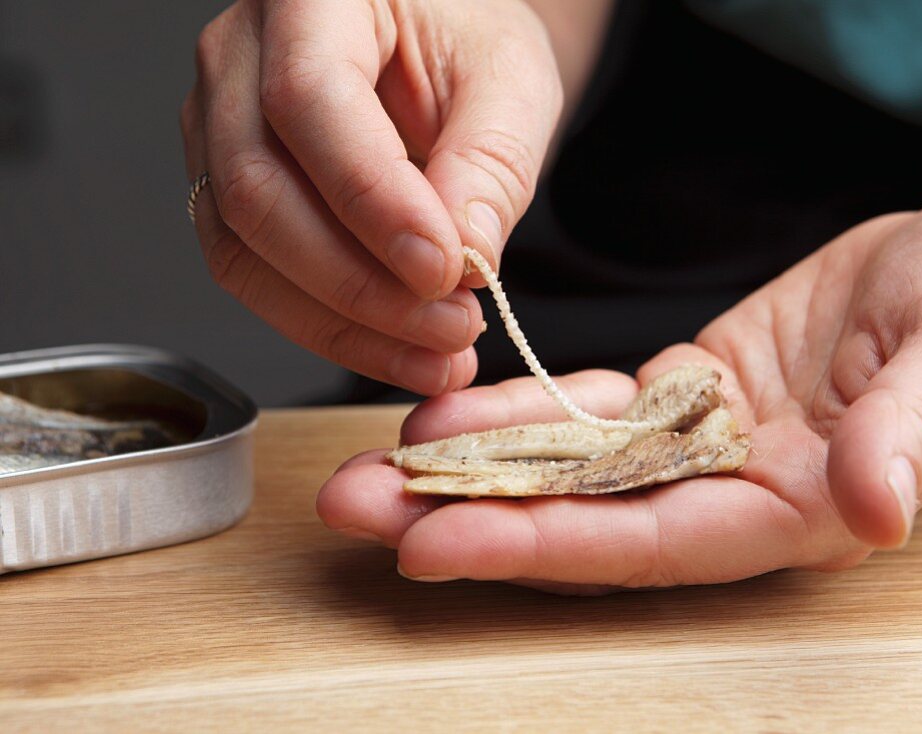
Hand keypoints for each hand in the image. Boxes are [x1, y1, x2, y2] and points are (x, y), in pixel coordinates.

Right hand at [180, 0, 561, 393]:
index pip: (311, 103)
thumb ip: (491, 163)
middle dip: (362, 286)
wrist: (435, 45)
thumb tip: (465, 257)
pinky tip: (396, 347)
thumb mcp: (509, 81)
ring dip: (344, 324)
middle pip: (260, 191)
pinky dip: (327, 325)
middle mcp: (238, 57)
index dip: (374, 201)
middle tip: (453, 327)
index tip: (446, 270)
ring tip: (436, 356)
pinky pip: (255, 276)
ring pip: (245, 250)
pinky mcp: (226, 189)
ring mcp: (217, 126)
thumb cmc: (466, 38)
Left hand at [317, 195, 921, 591]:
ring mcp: (707, 446)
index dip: (543, 548)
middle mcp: (738, 492)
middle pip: (587, 520)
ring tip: (375, 466)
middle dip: (471, 518)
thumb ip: (916, 431)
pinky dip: (523, 413)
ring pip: (575, 470)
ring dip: (476, 467)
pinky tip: (452, 411)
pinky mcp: (691, 395)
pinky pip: (593, 412)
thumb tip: (874, 509)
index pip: (652, 543)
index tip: (435, 545)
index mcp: (801, 507)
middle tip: (356, 509)